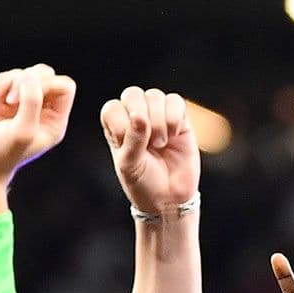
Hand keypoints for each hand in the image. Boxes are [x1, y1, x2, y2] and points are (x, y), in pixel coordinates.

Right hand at [0, 65, 75, 217]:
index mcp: (55, 121)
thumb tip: (29, 77)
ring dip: (7, 81)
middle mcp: (43, 112)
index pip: (65, 86)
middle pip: (45, 74)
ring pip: (24, 74)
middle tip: (10, 100)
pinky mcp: (3, 101)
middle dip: (25, 79)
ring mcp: (23, 105)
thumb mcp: (21, 131)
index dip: (46, 84)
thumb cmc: (0, 154)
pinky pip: (5, 78)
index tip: (22, 99)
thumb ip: (31, 102)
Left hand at [100, 86, 199, 222]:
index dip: (122, 123)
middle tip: (150, 143)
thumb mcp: (129, 165)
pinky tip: (175, 134)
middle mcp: (135, 117)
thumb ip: (132, 139)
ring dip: (159, 120)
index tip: (128, 145)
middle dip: (142, 118)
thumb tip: (139, 115)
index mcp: (116, 126)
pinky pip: (176, 101)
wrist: (170, 198)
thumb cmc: (143, 183)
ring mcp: (158, 116)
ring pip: (155, 96)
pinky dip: (175, 117)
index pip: (113, 107)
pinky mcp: (180, 120)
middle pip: (133, 94)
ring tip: (162, 143)